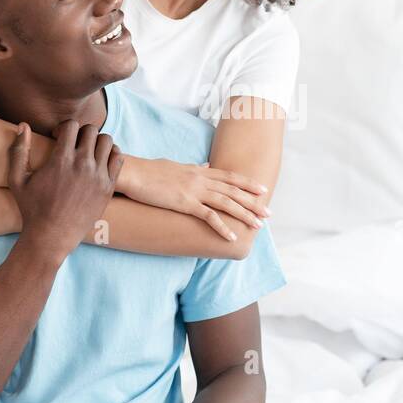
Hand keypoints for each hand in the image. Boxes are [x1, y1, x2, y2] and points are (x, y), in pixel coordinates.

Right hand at [9, 120, 122, 258]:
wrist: (52, 236)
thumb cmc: (32, 209)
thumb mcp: (17, 179)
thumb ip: (19, 150)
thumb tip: (23, 125)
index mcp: (61, 160)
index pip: (72, 125)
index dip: (63, 127)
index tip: (58, 138)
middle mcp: (83, 165)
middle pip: (91, 130)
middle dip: (80, 132)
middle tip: (73, 144)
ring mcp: (98, 176)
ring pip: (107, 141)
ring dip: (97, 141)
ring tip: (87, 151)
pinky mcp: (108, 187)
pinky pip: (118, 158)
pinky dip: (111, 154)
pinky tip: (99, 161)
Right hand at [120, 157, 269, 242]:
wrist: (134, 173)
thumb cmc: (152, 171)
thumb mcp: (177, 166)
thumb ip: (195, 167)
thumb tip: (207, 165)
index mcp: (200, 170)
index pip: (230, 177)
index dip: (248, 184)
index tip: (263, 190)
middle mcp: (201, 179)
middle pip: (233, 191)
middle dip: (253, 203)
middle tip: (269, 214)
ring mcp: (194, 191)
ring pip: (226, 203)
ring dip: (244, 215)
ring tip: (257, 226)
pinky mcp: (184, 203)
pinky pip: (208, 216)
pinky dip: (222, 227)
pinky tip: (232, 236)